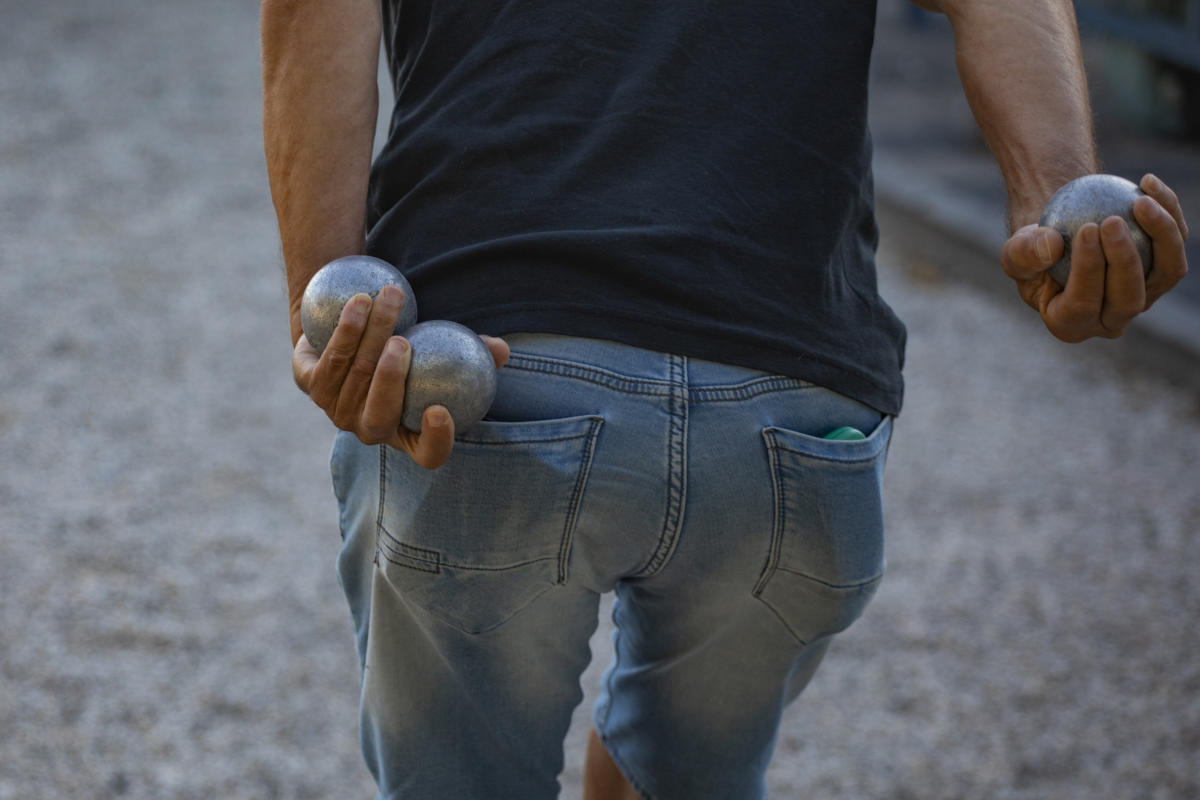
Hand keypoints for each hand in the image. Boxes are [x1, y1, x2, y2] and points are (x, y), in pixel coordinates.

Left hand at [292, 284, 509, 468]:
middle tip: (404, 342)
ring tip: (390, 299)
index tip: (441, 410)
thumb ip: (472, 352)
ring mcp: (337, 413)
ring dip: (372, 333)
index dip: (436, 441)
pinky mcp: (312, 387)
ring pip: (354, 377)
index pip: (428, 455)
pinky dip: (347, 329)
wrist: (351, 332)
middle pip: (379, 414)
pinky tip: (360, 301)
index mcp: (409, 436)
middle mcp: (370, 431)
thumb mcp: (442, 350)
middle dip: (390, 379)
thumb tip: (500, 350)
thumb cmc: (411, 347)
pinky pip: (331, 359)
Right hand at [1001, 174, 1188, 341]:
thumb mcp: (1014, 251)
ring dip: (1161, 236)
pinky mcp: (1164, 269)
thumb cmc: (1033, 247)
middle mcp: (1112, 319)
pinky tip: (1147, 182)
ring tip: (1140, 201)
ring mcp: (1144, 296)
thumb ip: (1023, 254)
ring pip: (1167, 273)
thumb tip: (1051, 245)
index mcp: (1072, 324)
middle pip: (1130, 299)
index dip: (1088, 271)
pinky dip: (1167, 211)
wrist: (1061, 234)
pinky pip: (1176, 242)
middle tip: (1111, 221)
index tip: (1085, 229)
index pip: (1083, 305)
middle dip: (1124, 261)